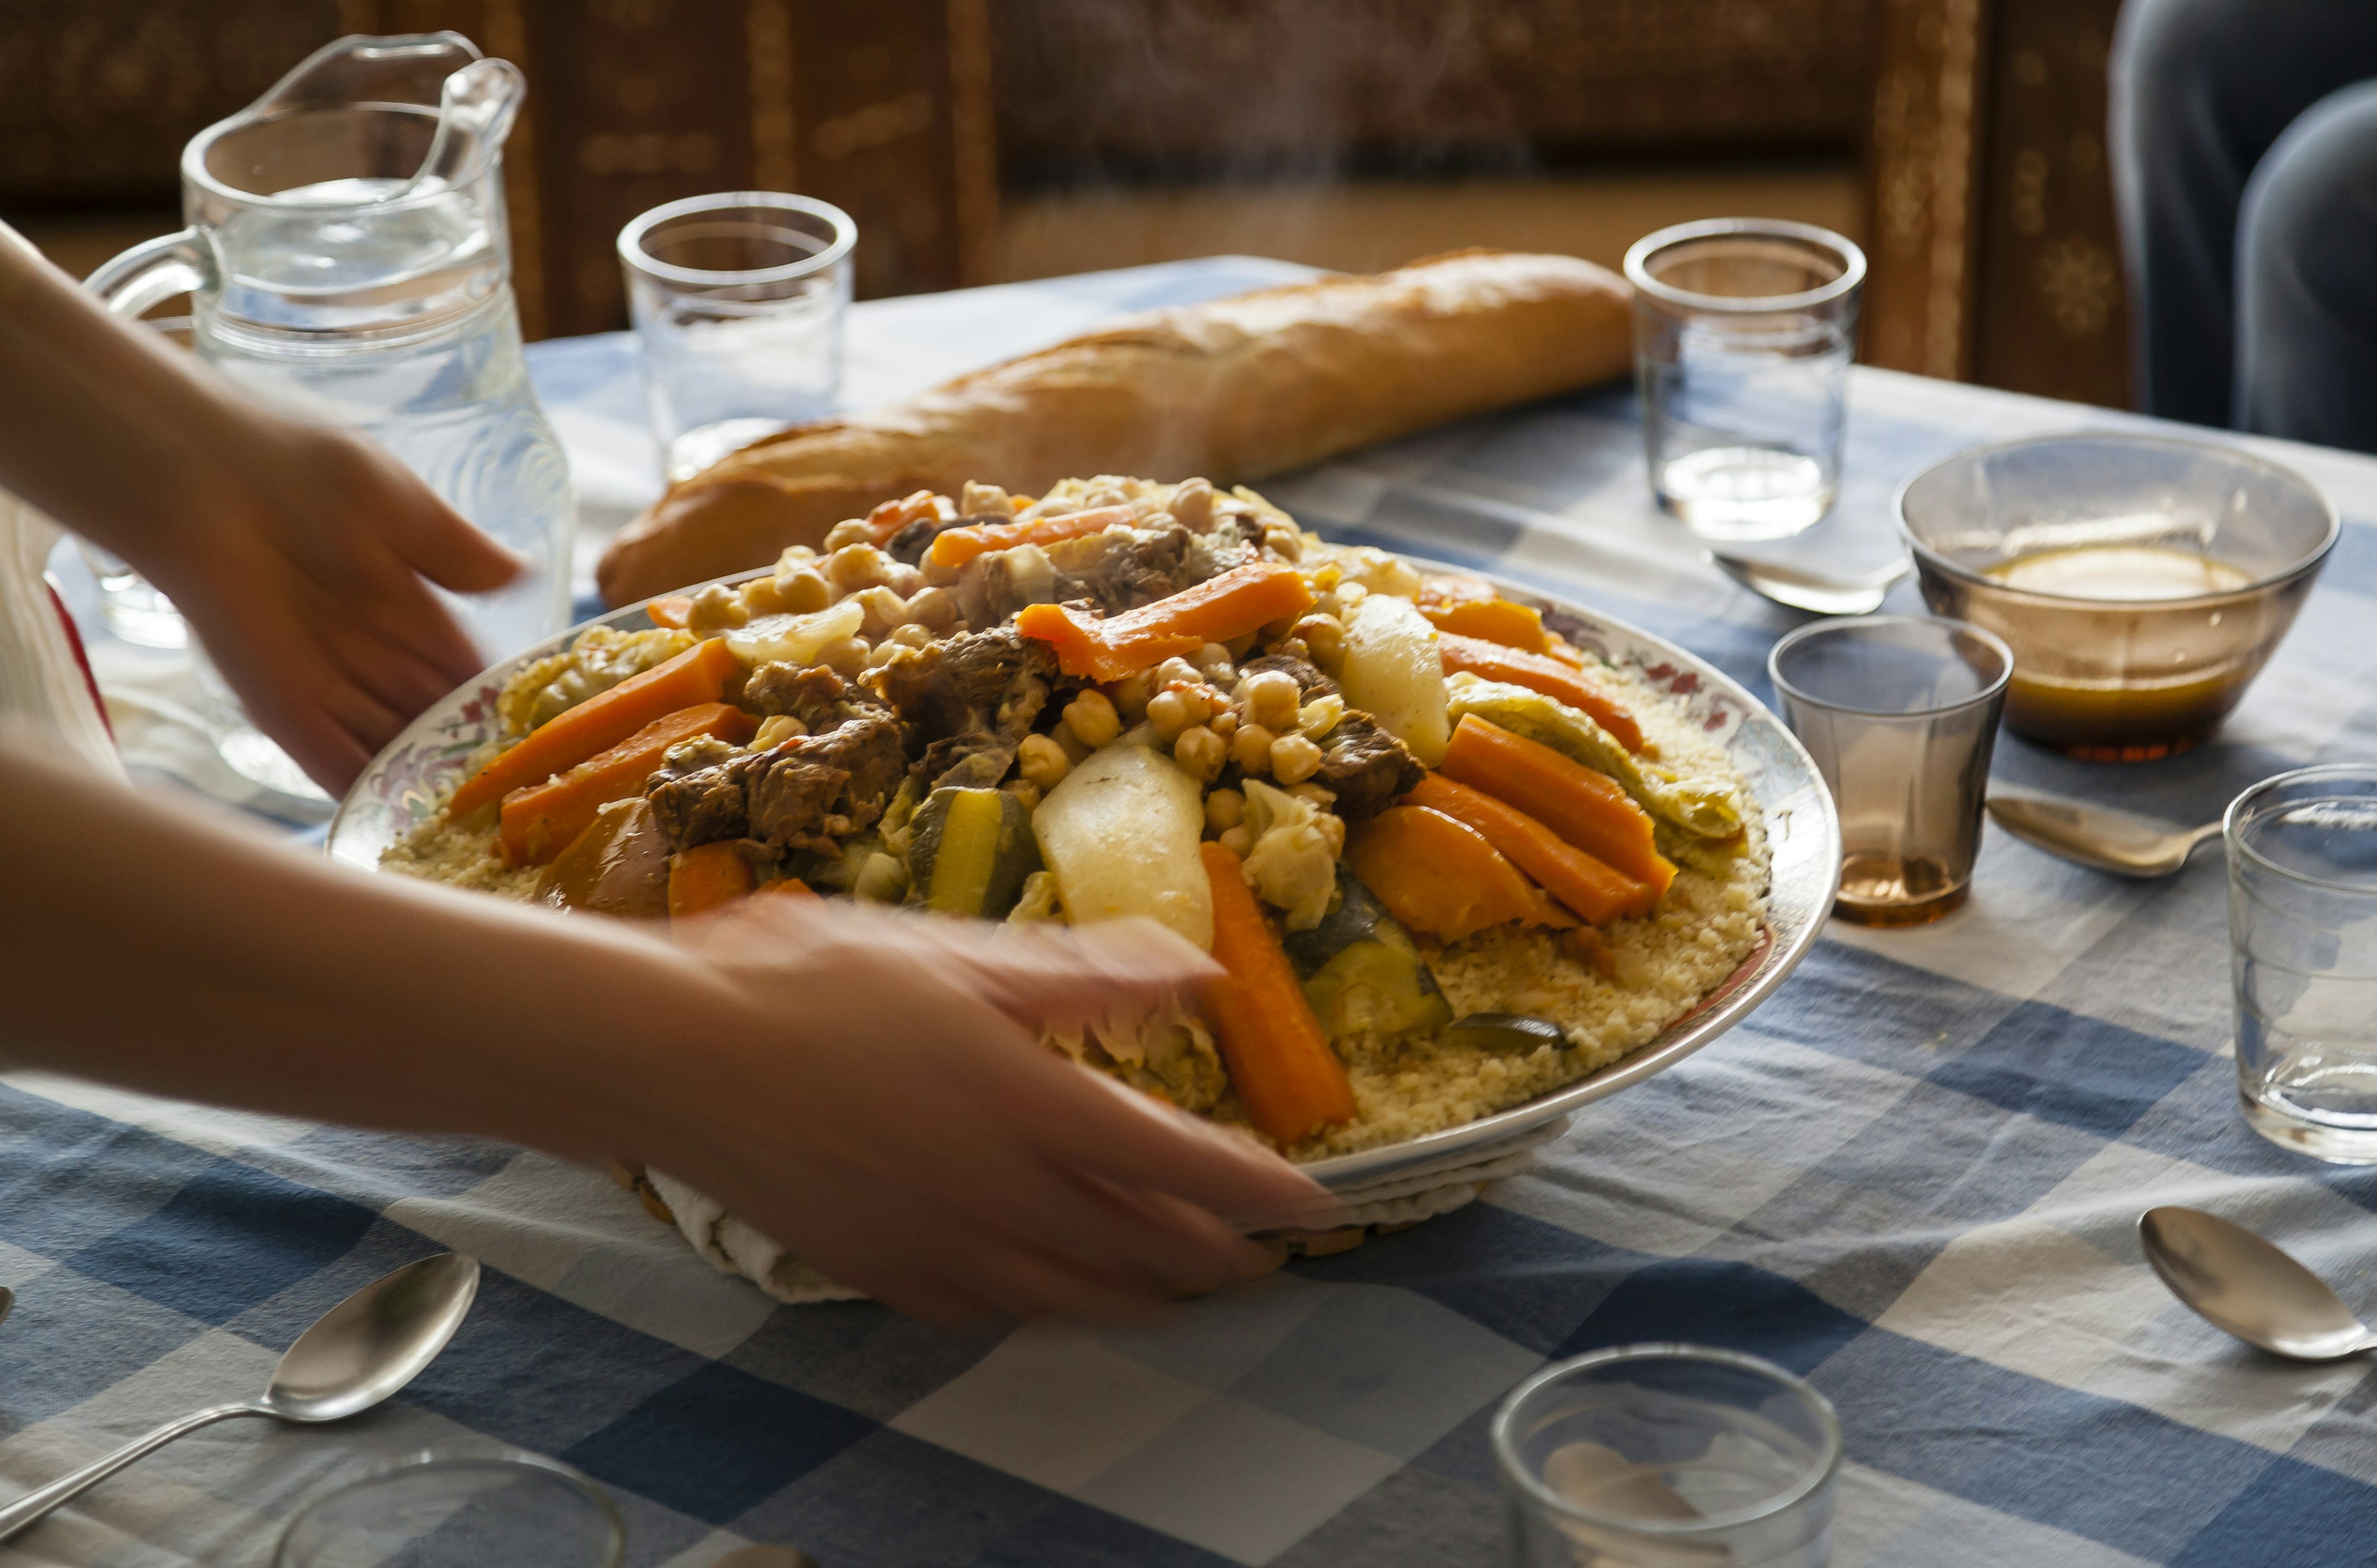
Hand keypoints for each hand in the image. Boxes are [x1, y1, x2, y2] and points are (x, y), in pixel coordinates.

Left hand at [140, 415, 519, 792]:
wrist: (203, 473)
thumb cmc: (300, 468)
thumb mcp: (401, 505)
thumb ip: (458, 552)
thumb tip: (524, 577)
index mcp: (403, 604)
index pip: (463, 669)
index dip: (499, 704)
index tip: (544, 740)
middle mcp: (367, 650)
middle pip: (429, 717)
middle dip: (467, 755)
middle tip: (518, 798)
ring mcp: (324, 682)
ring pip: (387, 746)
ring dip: (424, 784)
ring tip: (475, 827)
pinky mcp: (279, 704)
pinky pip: (328, 760)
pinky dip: (361, 791)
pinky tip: (400, 823)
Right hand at [630, 901, 1333, 1323]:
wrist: (674, 1055)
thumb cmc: (811, 981)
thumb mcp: (963, 953)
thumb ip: (1089, 977)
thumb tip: (1199, 973)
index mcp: (1031, 1104)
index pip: (1185, 1168)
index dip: (1262, 1192)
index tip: (1318, 1205)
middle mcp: (1000, 1194)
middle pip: (1145, 1251)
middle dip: (1219, 1259)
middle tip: (1266, 1257)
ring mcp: (941, 1246)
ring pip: (1077, 1299)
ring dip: (1148, 1299)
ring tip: (1186, 1293)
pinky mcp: (885, 1275)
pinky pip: (994, 1313)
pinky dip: (1048, 1311)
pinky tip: (1054, 1298)